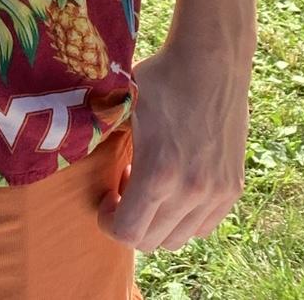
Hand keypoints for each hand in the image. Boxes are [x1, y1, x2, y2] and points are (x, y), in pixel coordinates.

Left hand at [98, 39, 250, 252]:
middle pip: (153, 241)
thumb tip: (71, 147)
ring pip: (179, 238)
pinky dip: (183, 217)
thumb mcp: (121, 105)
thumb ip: (103, 137)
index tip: (105, 199)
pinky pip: (203, 226)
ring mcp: (216, 193)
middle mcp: (192, 192)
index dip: (109, 222)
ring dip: (158, 222)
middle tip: (123, 190)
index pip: (129, 233)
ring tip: (148, 186)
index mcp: (159, 174)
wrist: (211, 61)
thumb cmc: (160, 78)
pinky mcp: (233, 188)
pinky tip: (173, 186)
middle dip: (131, 222)